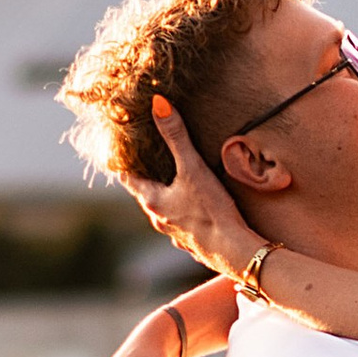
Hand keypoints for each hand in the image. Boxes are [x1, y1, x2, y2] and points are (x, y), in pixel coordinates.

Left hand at [121, 101, 261, 283]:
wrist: (235, 252)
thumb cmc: (211, 211)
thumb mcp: (193, 168)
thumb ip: (176, 136)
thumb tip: (158, 104)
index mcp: (153, 201)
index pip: (129, 179)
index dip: (125, 164)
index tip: (123, 151)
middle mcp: (160, 220)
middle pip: (147, 195)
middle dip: (150, 179)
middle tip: (153, 160)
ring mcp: (176, 235)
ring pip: (166, 212)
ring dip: (168, 198)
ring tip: (177, 183)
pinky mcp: (194, 244)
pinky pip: (184, 226)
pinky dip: (186, 215)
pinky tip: (198, 211)